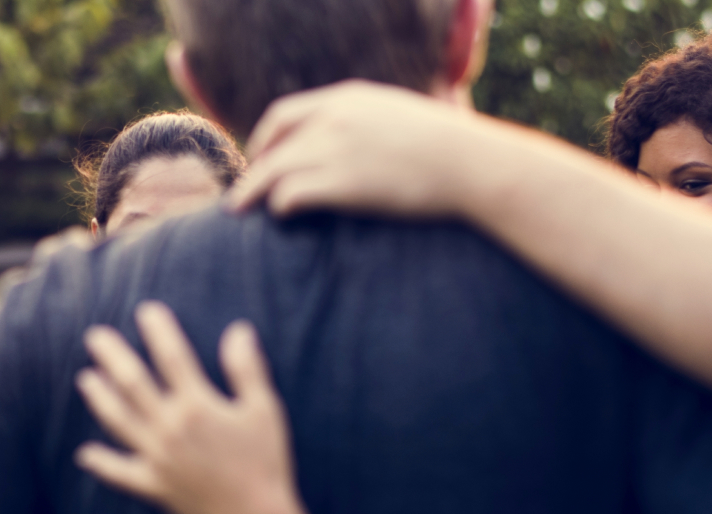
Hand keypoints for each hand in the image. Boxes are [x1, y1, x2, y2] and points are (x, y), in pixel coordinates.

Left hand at [76, 302, 307, 513]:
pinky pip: (120, 473)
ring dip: (99, 398)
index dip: (158, 330)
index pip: (172, 357)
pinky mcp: (153, 485)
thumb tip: (238, 329)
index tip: (146, 310)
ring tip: (85, 378)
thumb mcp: (264, 411)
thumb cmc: (266, 463)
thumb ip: (246, 369)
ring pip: (118, 421)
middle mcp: (170, 428)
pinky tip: (85, 453)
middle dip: (113, 356)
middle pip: (133, 383)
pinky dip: (102, 463)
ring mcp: (157, 457)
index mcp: (198, 406)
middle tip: (95, 336)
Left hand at [229, 79, 505, 219]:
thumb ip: (364, 122)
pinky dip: (278, 206)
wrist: (472, 164)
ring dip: (253, 193)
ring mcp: (334, 149)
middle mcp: (332, 119)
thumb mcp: (397, 115)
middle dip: (251, 171)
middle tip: (238, 196)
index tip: (258, 159)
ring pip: (271, 172)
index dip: (264, 139)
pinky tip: (281, 217)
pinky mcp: (340, 184)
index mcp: (345, 99)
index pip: (283, 114)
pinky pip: (288, 195)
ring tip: (241, 212)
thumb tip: (349, 143)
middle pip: (271, 146)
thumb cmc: (447, 147)